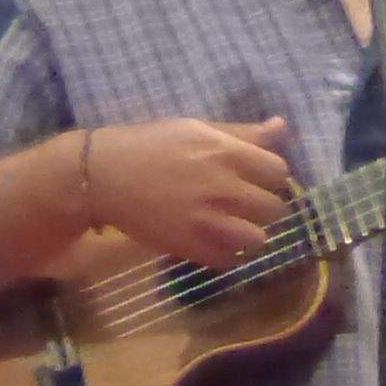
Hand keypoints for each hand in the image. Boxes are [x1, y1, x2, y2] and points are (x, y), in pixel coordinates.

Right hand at [85, 116, 297, 265]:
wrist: (103, 176)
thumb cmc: (150, 145)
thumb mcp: (197, 128)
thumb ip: (242, 133)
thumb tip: (282, 126)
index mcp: (225, 152)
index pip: (279, 172)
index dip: (272, 177)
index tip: (259, 180)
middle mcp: (221, 187)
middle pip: (274, 208)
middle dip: (265, 206)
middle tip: (248, 205)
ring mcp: (206, 220)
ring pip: (258, 238)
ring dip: (251, 234)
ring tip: (236, 227)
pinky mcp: (189, 246)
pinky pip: (229, 260)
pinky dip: (228, 254)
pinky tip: (217, 241)